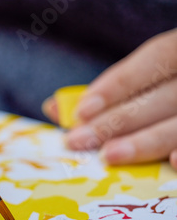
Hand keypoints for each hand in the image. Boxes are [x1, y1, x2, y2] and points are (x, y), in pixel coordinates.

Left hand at [43, 28, 176, 169]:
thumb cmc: (161, 87)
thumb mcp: (141, 78)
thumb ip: (107, 91)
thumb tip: (54, 107)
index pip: (157, 57)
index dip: (120, 83)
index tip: (83, 109)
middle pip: (165, 96)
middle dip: (118, 120)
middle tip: (79, 140)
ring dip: (145, 141)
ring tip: (109, 155)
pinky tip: (172, 163)